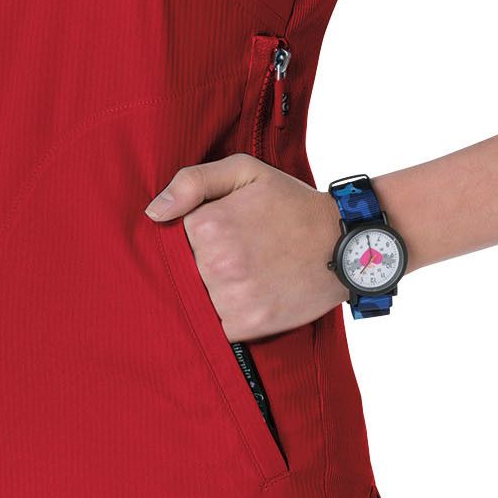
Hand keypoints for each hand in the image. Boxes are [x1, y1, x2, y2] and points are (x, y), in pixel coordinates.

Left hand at [144, 155, 345, 340]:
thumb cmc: (292, 204)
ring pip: (198, 299)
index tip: (223, 231)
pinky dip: (229, 314)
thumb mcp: (245, 172)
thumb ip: (193, 181)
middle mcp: (217, 262)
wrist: (344, 242)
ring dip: (215, 290)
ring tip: (249, 273)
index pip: (173, 237)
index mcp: (209, 224)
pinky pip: (217, 325)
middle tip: (240, 253)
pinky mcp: (248, 324)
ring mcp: (232, 296)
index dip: (196, 234)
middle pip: (184, 270)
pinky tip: (253, 294)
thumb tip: (153, 212)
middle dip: (204, 263)